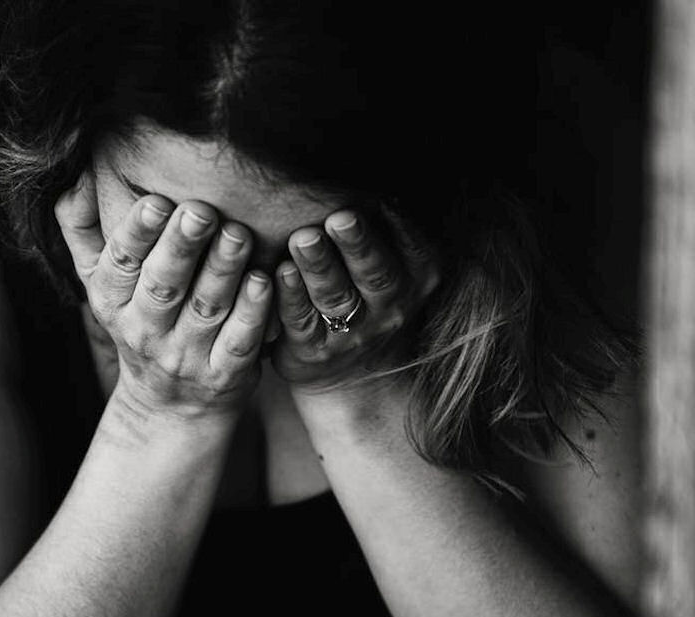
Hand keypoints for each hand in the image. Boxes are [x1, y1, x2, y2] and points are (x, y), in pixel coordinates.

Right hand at [55, 169, 271, 418]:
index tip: (156, 200)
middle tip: (202, 211)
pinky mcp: (225, 374)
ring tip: (239, 234)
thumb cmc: (141, 322)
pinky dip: (252, 312)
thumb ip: (83, 230)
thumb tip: (76, 174)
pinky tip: (264, 281)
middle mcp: (146, 330)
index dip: (137, 233)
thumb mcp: (102, 283)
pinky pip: (239, 341)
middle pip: (164, 285)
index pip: (121, 264)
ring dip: (223, 270)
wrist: (171, 405)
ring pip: (206, 308)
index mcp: (112, 301)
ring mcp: (186, 356)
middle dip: (182, 246)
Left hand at [271, 202, 439, 392]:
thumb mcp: (398, 266)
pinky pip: (301, 321)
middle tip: (341, 217)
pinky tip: (279, 272)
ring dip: (319, 266)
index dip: (396, 224)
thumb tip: (366, 162)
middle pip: (375, 273)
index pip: (412, 248)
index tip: (380, 197)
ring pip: (336, 297)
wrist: (357, 376)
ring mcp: (353, 332)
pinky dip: (290, 297)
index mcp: (416, 277)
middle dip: (358, 244)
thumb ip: (387, 226)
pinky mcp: (314, 350)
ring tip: (303, 239)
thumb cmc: (371, 296)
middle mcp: (390, 306)